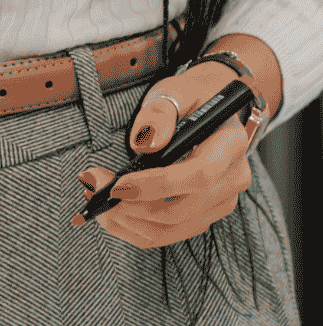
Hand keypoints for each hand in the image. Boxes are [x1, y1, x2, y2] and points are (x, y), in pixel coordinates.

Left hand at [74, 56, 266, 250]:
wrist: (209, 110)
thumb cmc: (189, 98)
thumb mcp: (174, 91)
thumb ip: (159, 113)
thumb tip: (145, 143)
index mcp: (230, 145)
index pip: (198, 175)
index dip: (156, 185)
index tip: (117, 184)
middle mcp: (233, 179)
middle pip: (182, 210)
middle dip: (131, 205)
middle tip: (92, 187)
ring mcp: (221, 201)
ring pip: (173, 229)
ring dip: (128, 221)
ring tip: (95, 199)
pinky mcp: (205, 214)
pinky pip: (170, 233)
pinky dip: (136, 228)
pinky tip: (111, 212)